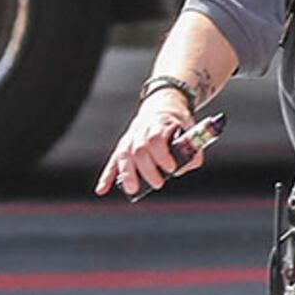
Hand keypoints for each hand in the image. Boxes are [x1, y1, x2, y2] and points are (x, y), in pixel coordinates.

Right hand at [96, 91, 211, 199]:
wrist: (161, 105)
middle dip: (147, 169)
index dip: (162, 154)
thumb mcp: (189, 129)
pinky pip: (112, 162)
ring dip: (127, 173)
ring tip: (132, 189)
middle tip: (159, 183)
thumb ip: (192, 149)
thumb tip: (186, 166)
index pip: (155, 138)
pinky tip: (102, 189)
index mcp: (158, 124)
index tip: (171, 168)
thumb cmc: (176, 122)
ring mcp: (129, 139)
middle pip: (139, 149)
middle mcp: (140, 131)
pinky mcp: (122, 148)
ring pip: (124, 155)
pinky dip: (107, 176)